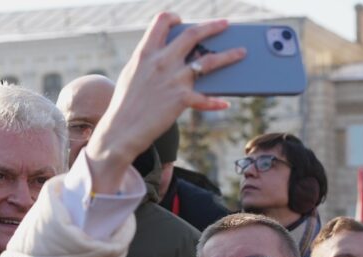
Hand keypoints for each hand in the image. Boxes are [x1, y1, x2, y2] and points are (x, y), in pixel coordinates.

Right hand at [84, 13, 244, 191]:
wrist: (121, 131)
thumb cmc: (124, 106)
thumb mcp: (131, 76)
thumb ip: (149, 62)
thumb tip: (167, 56)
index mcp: (145, 53)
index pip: (161, 21)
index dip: (174, 18)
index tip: (183, 21)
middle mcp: (161, 61)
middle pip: (192, 35)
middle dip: (212, 27)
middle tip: (226, 24)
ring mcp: (173, 79)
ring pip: (208, 61)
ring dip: (228, 55)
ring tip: (241, 52)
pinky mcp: (181, 99)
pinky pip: (205, 97)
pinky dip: (216, 101)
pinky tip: (225, 102)